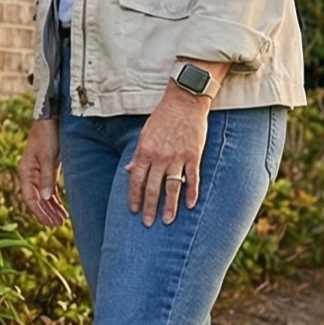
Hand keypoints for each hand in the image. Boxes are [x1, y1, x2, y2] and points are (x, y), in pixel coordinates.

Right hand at [18, 117, 66, 226]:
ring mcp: (38, 172)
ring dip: (51, 208)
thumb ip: (47, 177)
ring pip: (44, 196)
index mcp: (26, 172)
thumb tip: (46, 198)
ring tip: (61, 220)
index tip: (49, 223)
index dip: (39, 212)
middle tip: (57, 225)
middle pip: (37, 200)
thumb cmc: (47, 135)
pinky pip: (49, 189)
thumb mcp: (48, 156)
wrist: (50, 118)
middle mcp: (30, 174)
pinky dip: (55, 199)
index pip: (31, 198)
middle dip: (46, 213)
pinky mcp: (47, 169)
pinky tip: (62, 208)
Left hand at [125, 94, 208, 225]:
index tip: (133, 210)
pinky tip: (190, 206)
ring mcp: (178, 157)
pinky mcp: (194, 155)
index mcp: (145, 151)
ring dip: (170, 206)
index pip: (136, 179)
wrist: (184, 101)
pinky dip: (192, 192)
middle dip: (149, 207)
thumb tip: (129, 170)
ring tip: (167, 221)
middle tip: (148, 223)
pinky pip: (193, 178)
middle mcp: (160, 157)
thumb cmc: (162, 117)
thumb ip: (138, 154)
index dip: (134, 196)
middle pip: (153, 187)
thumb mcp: (144, 134)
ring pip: (172, 187)